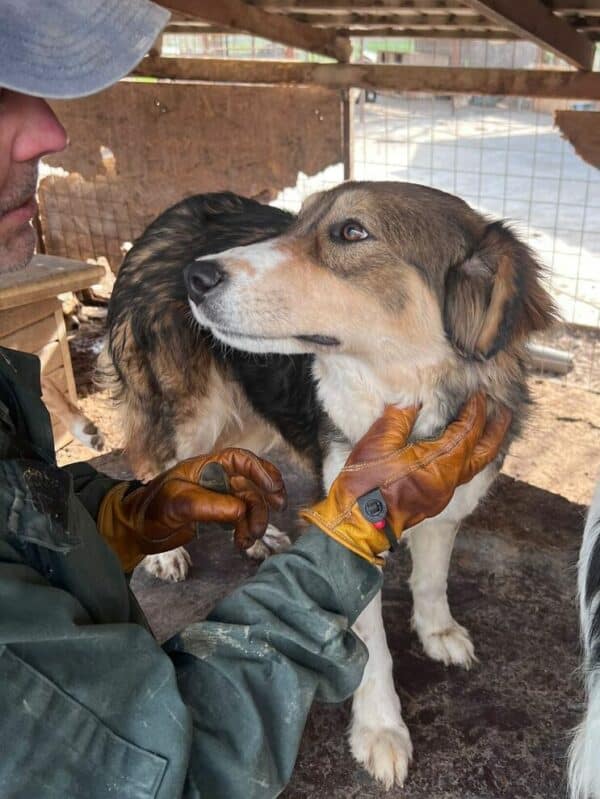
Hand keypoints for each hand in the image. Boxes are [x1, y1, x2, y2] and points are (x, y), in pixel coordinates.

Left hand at [98, 449, 286, 571]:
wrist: (137, 529)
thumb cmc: (152, 507)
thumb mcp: (178, 504)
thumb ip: (209, 505)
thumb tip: (240, 510)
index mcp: (208, 466)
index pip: (241, 461)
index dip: (261, 471)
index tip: (273, 490)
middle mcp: (218, 478)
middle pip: (252, 485)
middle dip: (263, 502)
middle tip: (269, 518)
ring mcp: (220, 497)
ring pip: (250, 505)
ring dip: (255, 521)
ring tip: (248, 539)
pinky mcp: (219, 515)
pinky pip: (242, 519)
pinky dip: (246, 531)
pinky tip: (241, 543)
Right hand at [301, 393, 510, 564]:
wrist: (358, 524)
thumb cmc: (365, 484)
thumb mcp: (378, 443)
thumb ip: (398, 418)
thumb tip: (413, 401)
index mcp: (437, 463)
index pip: (467, 431)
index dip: (475, 410)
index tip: (479, 394)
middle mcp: (448, 480)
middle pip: (483, 454)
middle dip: (495, 432)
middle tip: (504, 414)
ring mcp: (442, 494)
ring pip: (473, 467)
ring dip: (483, 446)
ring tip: (488, 431)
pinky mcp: (433, 502)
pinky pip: (460, 476)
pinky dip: (467, 459)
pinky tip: (460, 452)